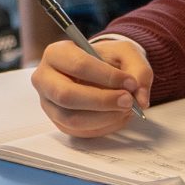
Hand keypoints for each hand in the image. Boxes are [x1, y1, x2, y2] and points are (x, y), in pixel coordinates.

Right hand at [30, 37, 152, 136]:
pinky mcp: (59, 122)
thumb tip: (139, 99)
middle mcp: (45, 79)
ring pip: (73, 119)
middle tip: (128, 101)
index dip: (106, 76)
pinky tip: (118, 116)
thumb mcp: (127, 53)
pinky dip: (104, 127)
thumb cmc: (108, 58)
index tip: (130, 82)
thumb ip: (139, 70)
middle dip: (102, 101)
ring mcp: (49, 104)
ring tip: (126, 109)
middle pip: (67, 96)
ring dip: (105, 117)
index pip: (78, 65)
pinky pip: (80, 131)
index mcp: (56, 53)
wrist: (100, 70)